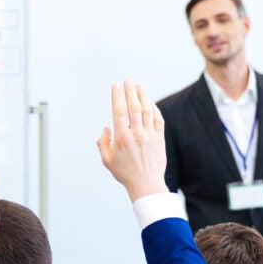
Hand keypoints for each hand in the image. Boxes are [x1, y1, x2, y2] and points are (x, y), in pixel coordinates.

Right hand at [96, 79, 167, 200]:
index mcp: (122, 138)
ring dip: (143, 95)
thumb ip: (103, 143)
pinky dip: (154, 108)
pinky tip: (150, 102)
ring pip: (147, 110)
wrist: (146, 184)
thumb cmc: (124, 173)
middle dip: (130, 90)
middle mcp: (136, 134)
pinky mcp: (159, 139)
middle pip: (134, 106)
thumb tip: (106, 128)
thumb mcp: (107, 161)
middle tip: (128, 79)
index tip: (115, 85)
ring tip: (139, 85)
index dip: (117, 96)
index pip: (119, 111)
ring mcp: (149, 136)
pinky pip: (157, 119)